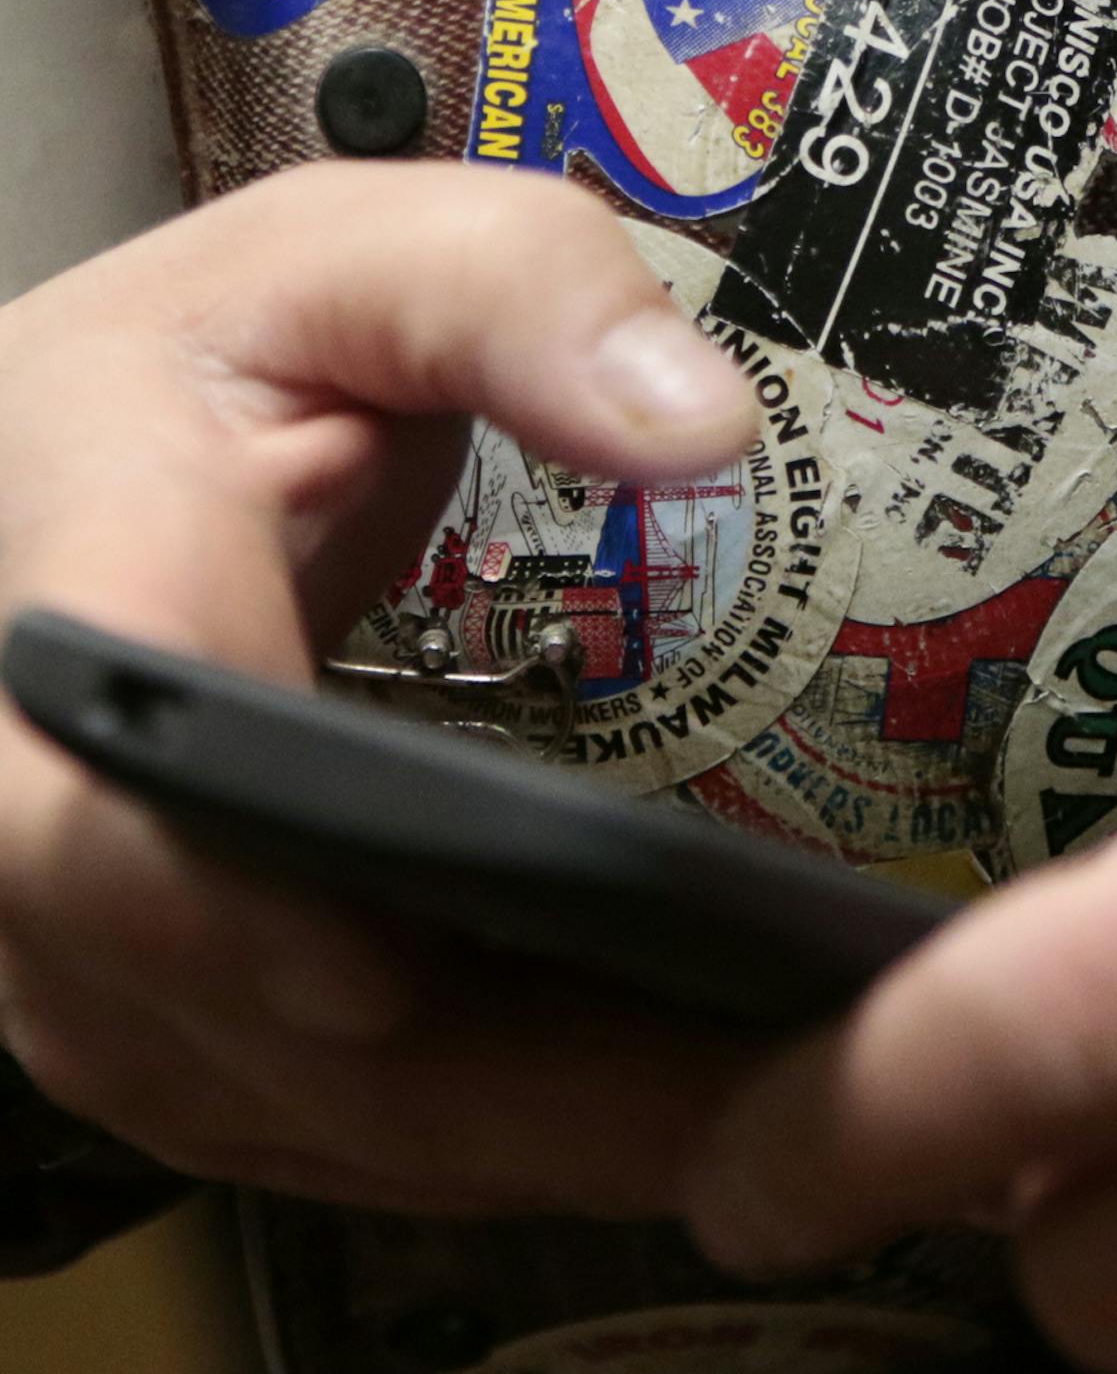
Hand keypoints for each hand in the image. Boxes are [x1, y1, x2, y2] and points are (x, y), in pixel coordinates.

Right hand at [0, 163, 758, 1216]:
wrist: (65, 468)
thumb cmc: (210, 362)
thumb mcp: (355, 257)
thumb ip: (517, 294)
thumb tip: (697, 424)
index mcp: (83, 597)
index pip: (98, 800)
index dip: (225, 908)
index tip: (390, 965)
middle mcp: (54, 808)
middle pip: (238, 1018)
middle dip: (505, 1083)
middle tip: (763, 1098)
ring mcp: (90, 939)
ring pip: (285, 1107)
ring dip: (524, 1138)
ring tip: (767, 1120)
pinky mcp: (157, 1006)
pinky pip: (308, 1118)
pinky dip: (484, 1135)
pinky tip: (652, 1120)